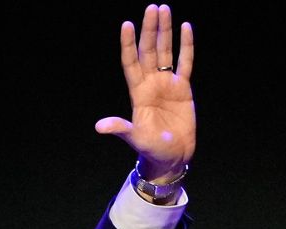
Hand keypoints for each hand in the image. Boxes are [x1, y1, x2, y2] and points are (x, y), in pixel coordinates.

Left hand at [95, 4, 195, 177]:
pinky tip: (186, 27)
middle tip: (152, 7)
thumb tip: (100, 126)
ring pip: (166, 51)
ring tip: (164, 9)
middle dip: (150, 29)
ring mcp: (167, 84)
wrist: (172, 157)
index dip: (128, 44)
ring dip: (165, 31)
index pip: (131, 62)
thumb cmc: (151, 149)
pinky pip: (185, 62)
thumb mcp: (135, 138)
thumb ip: (120, 128)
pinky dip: (186, 45)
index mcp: (138, 93)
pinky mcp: (183, 88)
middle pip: (149, 51)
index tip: (126, 25)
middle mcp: (151, 84)